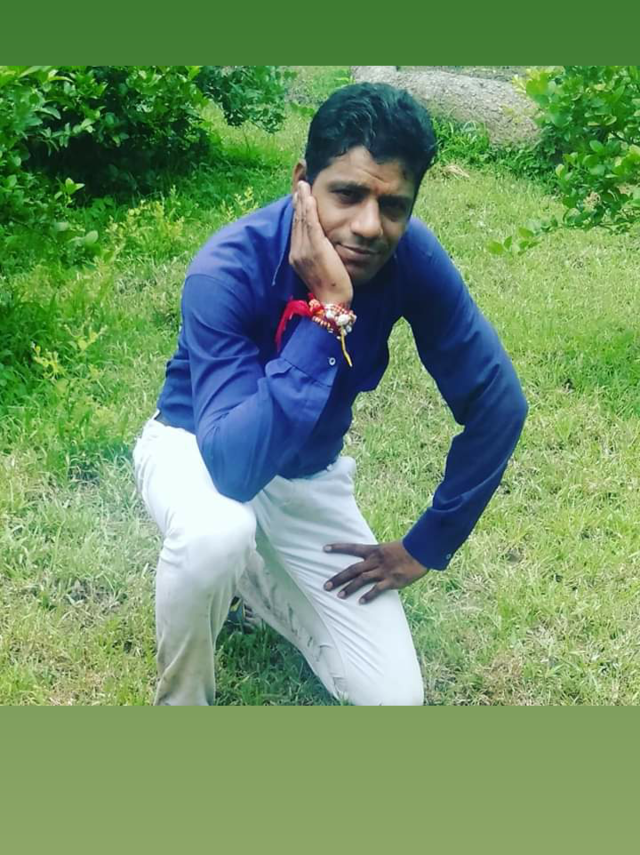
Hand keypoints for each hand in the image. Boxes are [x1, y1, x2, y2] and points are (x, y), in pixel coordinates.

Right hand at [289, 181, 352, 306]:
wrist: (333, 302)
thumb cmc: (332, 289)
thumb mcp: (321, 269)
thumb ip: (319, 255)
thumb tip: (324, 245)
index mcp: (297, 257)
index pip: (297, 229)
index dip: (298, 211)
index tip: (299, 197)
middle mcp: (297, 253)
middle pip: (297, 221)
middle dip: (298, 202)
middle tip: (300, 184)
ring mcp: (304, 251)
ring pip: (302, 220)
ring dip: (302, 200)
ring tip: (303, 185)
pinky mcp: (315, 250)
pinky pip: (310, 225)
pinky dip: (309, 210)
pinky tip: (309, 198)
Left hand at [323, 540, 428, 603]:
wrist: (420, 551)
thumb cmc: (404, 550)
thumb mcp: (386, 549)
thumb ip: (375, 556)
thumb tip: (366, 562)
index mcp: (372, 550)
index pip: (352, 548)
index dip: (338, 548)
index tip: (324, 548)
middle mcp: (375, 560)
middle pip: (352, 569)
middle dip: (338, 578)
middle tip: (325, 586)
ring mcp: (382, 571)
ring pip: (361, 580)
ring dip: (349, 588)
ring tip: (339, 596)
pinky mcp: (391, 580)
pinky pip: (377, 589)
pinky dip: (368, 596)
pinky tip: (360, 602)